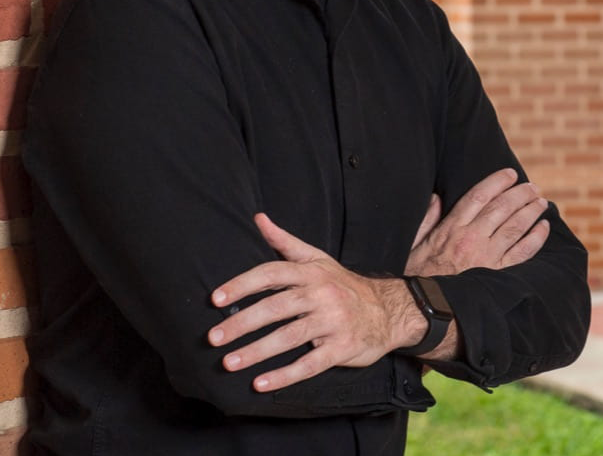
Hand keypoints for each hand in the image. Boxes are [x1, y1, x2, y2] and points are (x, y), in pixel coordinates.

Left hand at [207, 213, 423, 392]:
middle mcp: (322, 294)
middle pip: (276, 308)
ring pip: (289, 337)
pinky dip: (284, 375)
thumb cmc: (344, 285)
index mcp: (311, 273)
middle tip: (214, 338)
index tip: (216, 299)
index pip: (271, 274)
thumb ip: (285, 241)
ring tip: (229, 363)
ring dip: (257, 352)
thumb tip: (258, 218)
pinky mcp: (342, 348)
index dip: (242, 285)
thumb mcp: (318, 259)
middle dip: (242, 323)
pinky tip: (260, 384)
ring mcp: (333, 322)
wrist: (388, 311)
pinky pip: (310, 364)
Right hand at [405, 167, 549, 275]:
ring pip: (516, 226)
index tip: (510, 174)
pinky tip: (543, 227)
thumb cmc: (417, 276)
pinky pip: (523, 252)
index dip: (497, 181)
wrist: (425, 309)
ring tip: (541, 202)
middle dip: (520, 194)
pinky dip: (536, 238)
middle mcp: (472, 238)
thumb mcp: (414, 244)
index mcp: (451, 228)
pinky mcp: (497, 274)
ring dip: (531, 211)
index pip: (478, 196)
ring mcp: (487, 256)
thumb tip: (437, 197)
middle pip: (502, 207)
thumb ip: (427, 218)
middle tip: (532, 187)